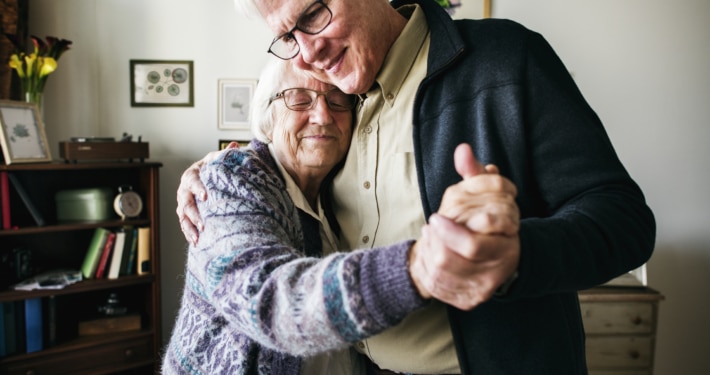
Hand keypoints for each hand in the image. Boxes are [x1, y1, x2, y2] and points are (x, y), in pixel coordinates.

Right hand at [176, 142, 239, 243]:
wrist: (206, 176)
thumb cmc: (214, 168)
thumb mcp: (219, 159)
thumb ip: (225, 155)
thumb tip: (234, 146)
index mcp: (192, 174)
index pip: (192, 180)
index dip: (198, 188)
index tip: (205, 196)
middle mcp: (184, 190)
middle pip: (185, 203)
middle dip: (194, 214)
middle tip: (203, 224)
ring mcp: (183, 203)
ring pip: (183, 217)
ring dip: (190, 227)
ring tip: (198, 237)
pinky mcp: (185, 214)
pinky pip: (185, 225)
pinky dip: (189, 234)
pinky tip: (196, 242)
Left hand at [409, 143, 520, 308]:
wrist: (492, 257)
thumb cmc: (485, 219)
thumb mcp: (483, 195)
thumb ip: (475, 174)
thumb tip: (463, 150)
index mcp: (508, 242)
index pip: (474, 243)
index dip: (450, 231)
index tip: (434, 217)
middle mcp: (500, 268)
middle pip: (453, 260)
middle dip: (435, 242)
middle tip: (429, 228)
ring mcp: (485, 287)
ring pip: (444, 274)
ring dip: (429, 253)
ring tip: (429, 238)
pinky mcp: (471, 300)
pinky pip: (443, 290)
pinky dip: (429, 272)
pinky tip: (429, 258)